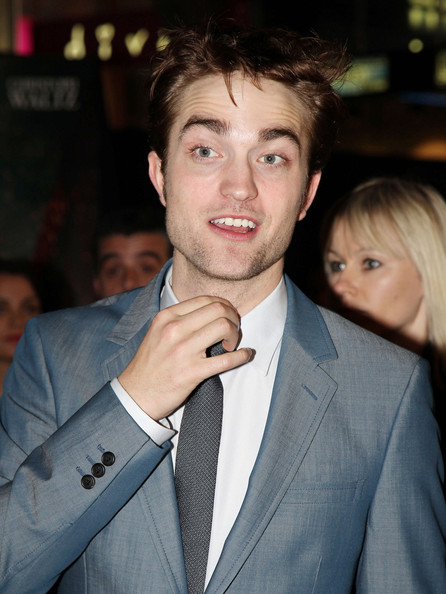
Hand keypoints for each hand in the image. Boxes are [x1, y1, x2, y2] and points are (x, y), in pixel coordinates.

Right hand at [118, 296, 251, 419]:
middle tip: (233, 330)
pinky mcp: (192, 372)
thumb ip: (179, 320)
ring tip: (231, 344)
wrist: (135, 395)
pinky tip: (245, 355)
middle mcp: (174, 329)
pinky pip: (226, 359)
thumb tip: (212, 312)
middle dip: (233, 318)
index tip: (228, 316)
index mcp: (166, 317)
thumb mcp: (157, 332)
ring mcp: (183, 351)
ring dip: (235, 334)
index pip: (205, 299)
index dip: (224, 305)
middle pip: (218, 309)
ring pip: (224, 327)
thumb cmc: (150, 364)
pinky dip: (241, 356)